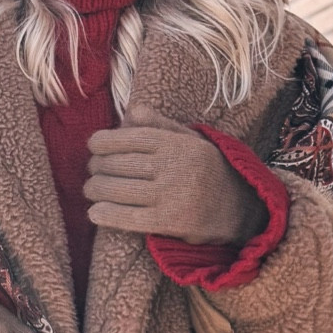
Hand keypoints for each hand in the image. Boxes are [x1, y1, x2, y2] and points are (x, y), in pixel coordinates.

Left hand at [85, 108, 266, 242]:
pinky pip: (128, 217)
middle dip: (98, 166)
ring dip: (96, 189)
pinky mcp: (169, 222)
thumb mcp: (194, 141)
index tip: (93, 145)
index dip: (104, 141)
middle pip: (120, 163)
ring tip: (91, 188)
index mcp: (178, 143)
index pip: (130, 137)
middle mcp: (174, 166)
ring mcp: (171, 195)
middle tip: (92, 170)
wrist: (242, 210)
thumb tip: (132, 111)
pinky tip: (95, 212)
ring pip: (119, 189)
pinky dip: (106, 214)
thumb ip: (162, 125)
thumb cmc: (210, 171)